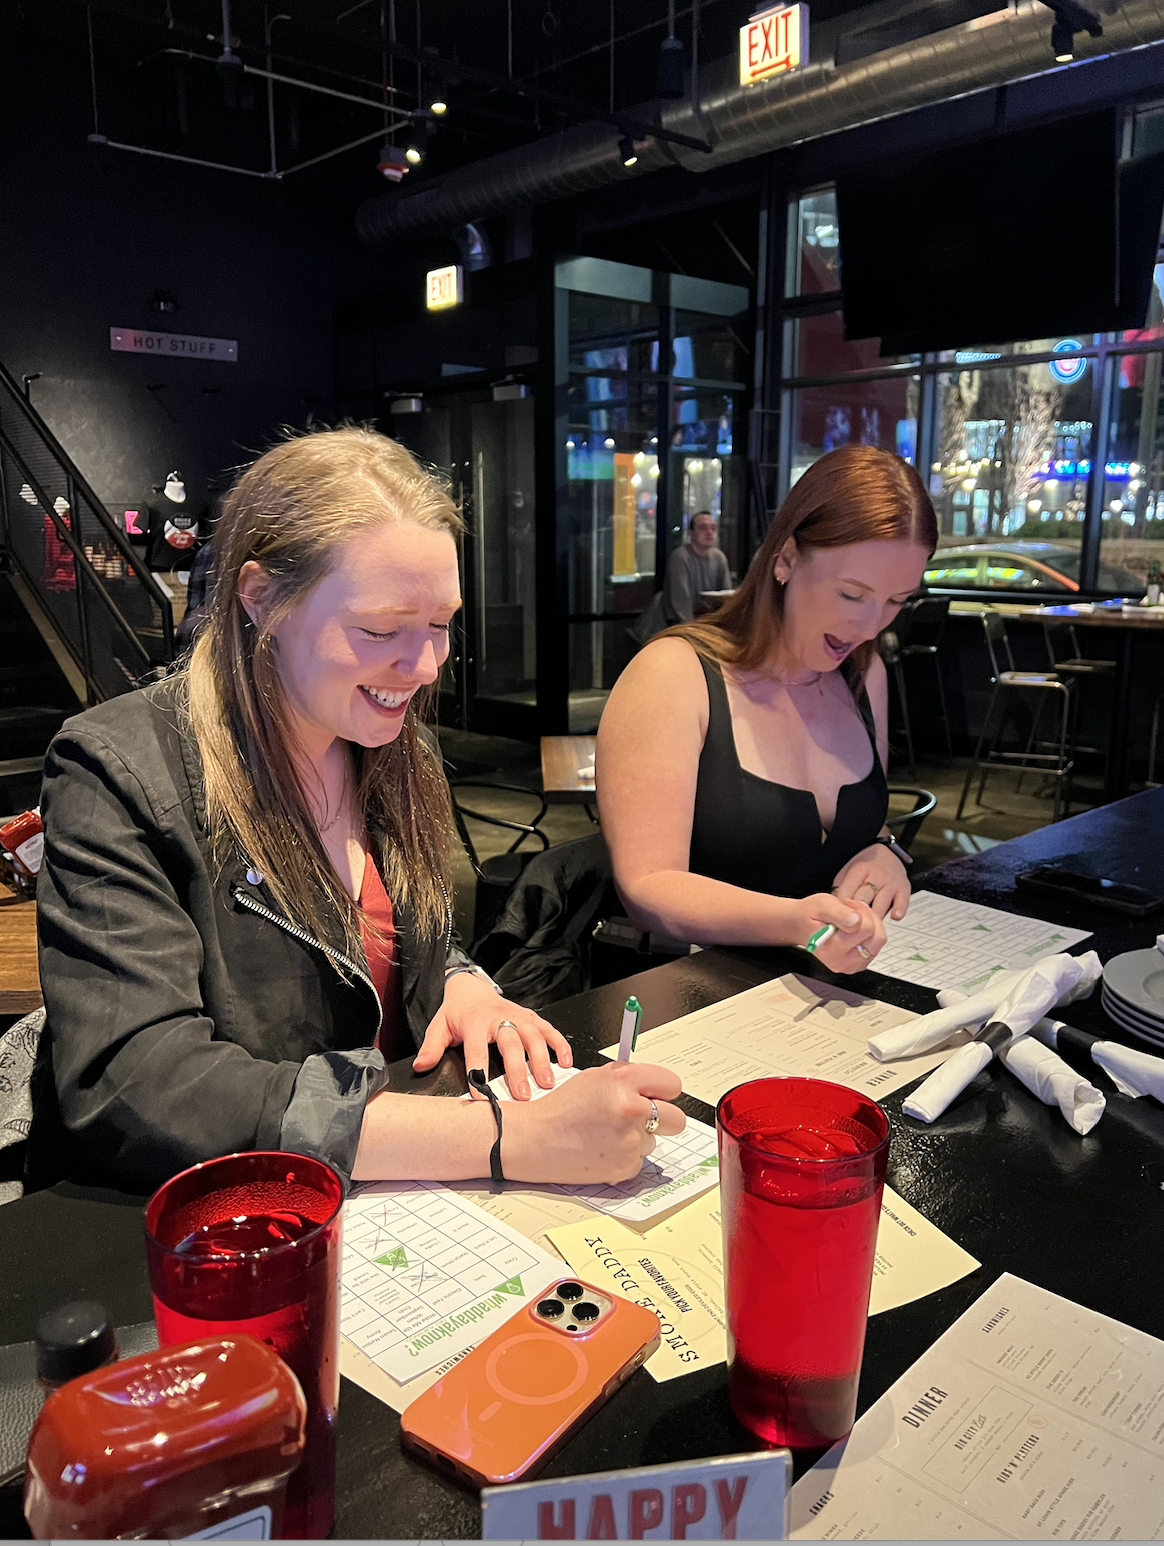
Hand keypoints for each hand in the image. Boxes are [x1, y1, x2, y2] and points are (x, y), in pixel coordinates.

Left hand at [413, 971, 571, 1097]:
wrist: (471, 987)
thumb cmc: (457, 1012)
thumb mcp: (439, 1027)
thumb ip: (431, 1047)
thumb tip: (421, 1066)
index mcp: (474, 1022)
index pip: (476, 1049)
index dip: (479, 1071)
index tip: (481, 1094)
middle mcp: (499, 1018)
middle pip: (511, 1043)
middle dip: (518, 1069)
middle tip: (523, 1095)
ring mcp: (518, 1016)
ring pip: (533, 1036)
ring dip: (542, 1059)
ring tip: (548, 1082)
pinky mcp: (531, 1017)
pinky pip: (549, 1029)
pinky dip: (560, 1044)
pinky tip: (566, 1062)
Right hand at [503, 1062, 684, 1184]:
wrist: (536, 1140)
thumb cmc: (560, 1109)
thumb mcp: (594, 1078)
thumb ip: (628, 1079)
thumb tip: (654, 1086)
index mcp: (623, 1081)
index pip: (671, 1084)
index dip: (665, 1090)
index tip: (660, 1095)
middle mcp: (631, 1109)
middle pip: (677, 1118)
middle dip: (664, 1119)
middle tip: (644, 1119)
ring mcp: (630, 1141)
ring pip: (654, 1141)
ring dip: (637, 1138)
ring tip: (607, 1133)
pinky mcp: (625, 1167)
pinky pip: (639, 1161)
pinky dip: (625, 1157)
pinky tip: (603, 1149)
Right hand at [788, 891, 886, 974]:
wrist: (801, 926)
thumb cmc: (810, 915)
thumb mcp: (821, 905)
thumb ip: (840, 913)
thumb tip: (856, 921)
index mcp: (832, 949)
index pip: (866, 929)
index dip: (860, 912)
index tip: (848, 906)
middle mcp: (843, 962)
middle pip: (877, 939)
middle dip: (869, 919)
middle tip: (853, 911)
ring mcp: (851, 966)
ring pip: (878, 942)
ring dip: (870, 925)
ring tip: (852, 918)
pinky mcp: (858, 964)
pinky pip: (875, 947)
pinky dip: (869, 934)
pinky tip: (855, 928)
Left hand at [832, 843, 911, 922]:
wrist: (889, 853)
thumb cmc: (866, 865)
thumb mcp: (849, 869)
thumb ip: (841, 887)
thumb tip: (834, 907)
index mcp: (860, 869)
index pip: (847, 891)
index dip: (841, 907)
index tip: (838, 918)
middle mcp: (877, 875)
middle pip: (864, 898)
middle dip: (856, 914)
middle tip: (851, 926)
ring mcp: (891, 883)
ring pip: (881, 903)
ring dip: (874, 917)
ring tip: (868, 928)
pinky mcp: (904, 889)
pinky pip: (902, 901)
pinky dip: (899, 910)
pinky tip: (894, 917)